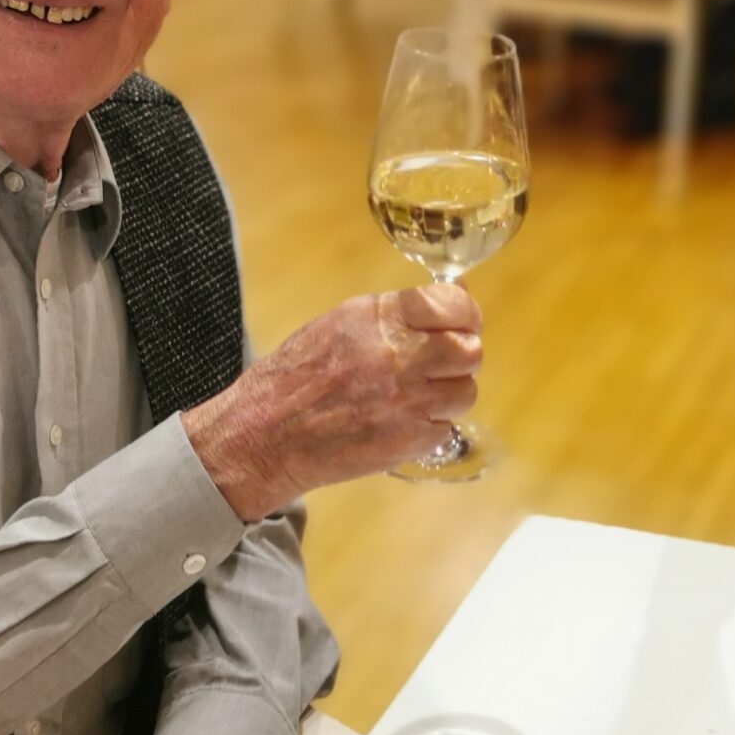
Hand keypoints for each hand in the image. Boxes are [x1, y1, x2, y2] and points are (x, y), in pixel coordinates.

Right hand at [185, 284, 480, 519]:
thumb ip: (398, 313)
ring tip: (416, 396)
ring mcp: (406, 401)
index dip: (464, 315)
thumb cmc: (297, 375)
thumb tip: (458, 294)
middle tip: (439, 365)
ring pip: (465, 392)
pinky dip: (430, 426)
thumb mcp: (341, 324)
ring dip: (448, 394)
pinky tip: (400, 422)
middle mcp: (397, 355)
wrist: (265, 434)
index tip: (460, 323)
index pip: (455, 305)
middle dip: (460, 357)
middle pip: (469, 350)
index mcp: (379, 318)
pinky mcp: (407, 440)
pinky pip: (445, 427)